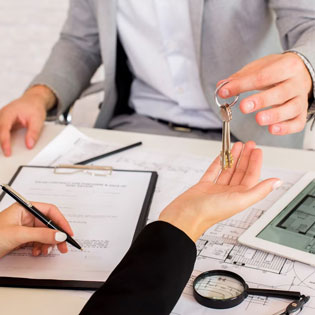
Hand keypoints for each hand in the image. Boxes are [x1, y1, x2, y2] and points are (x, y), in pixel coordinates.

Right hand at [0, 85, 55, 155]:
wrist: (33, 101)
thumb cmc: (34, 107)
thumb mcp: (38, 120)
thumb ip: (33, 133)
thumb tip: (29, 145)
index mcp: (9, 113)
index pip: (4, 129)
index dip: (5, 142)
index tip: (8, 152)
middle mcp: (2, 115)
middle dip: (0, 143)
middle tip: (6, 155)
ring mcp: (1, 119)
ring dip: (1, 142)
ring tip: (7, 152)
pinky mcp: (3, 123)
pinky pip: (1, 132)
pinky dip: (3, 139)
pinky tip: (7, 147)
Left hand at [0, 202, 72, 257]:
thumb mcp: (18, 235)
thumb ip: (41, 234)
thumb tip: (60, 235)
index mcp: (25, 208)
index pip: (49, 210)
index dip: (60, 221)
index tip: (68, 232)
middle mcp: (26, 216)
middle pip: (49, 223)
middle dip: (56, 235)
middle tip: (63, 246)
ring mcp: (24, 227)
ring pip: (44, 233)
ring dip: (48, 243)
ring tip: (45, 251)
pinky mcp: (22, 237)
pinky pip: (38, 240)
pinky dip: (40, 247)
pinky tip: (37, 252)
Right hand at [159, 141, 280, 241]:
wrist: (184, 216)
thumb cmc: (209, 213)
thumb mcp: (239, 200)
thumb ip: (259, 191)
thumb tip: (277, 182)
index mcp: (239, 197)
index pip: (251, 177)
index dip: (255, 163)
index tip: (257, 151)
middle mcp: (229, 193)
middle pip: (240, 172)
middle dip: (245, 157)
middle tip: (249, 144)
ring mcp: (216, 189)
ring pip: (227, 170)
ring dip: (233, 157)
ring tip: (237, 145)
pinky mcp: (203, 186)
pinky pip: (213, 171)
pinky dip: (218, 162)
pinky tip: (221, 155)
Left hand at [217, 53, 311, 134]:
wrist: (301, 73)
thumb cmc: (277, 71)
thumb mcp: (259, 68)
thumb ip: (240, 78)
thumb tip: (222, 86)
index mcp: (287, 66)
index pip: (263, 76)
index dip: (242, 85)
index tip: (225, 92)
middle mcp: (296, 83)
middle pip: (280, 93)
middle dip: (261, 101)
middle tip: (243, 107)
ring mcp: (300, 99)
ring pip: (291, 109)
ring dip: (274, 115)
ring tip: (259, 119)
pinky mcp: (301, 113)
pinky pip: (297, 123)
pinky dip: (286, 128)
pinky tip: (272, 129)